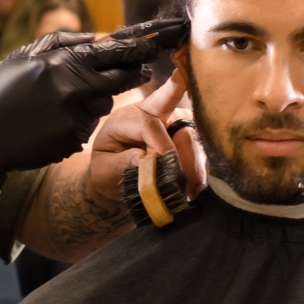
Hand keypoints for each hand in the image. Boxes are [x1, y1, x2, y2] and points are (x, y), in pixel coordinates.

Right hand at [0, 31, 163, 177]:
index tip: (150, 47)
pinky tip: (56, 122)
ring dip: (96, 100)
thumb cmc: (3, 90)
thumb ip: (64, 42)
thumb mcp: (26, 55)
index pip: (112, 52)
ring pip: (104, 105)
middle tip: (144, 69)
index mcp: (63, 63)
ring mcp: (76, 117)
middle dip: (134, 73)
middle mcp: (74, 89)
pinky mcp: (73, 140)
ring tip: (68, 100)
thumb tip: (98, 36)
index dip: (135, 49)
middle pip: (120, 79)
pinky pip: (88, 127)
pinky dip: (79, 122)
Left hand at [84, 72, 206, 220]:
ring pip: (193, 133)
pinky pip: (199, 146)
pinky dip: (200, 168)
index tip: (169, 170)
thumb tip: (143, 158)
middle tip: (187, 181)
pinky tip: (197, 188)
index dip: (161, 145)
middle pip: (177, 120)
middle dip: (186, 150)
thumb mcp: (104, 170)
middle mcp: (150, 112)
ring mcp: (170, 120)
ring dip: (196, 162)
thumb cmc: (107, 172)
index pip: (148, 123)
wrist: (116, 178)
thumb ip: (120, 163)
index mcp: (126, 118)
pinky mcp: (184, 133)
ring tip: (192, 190)